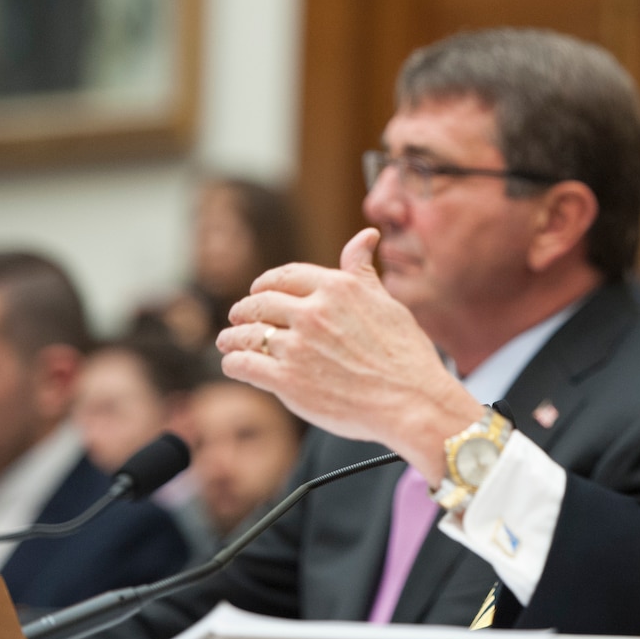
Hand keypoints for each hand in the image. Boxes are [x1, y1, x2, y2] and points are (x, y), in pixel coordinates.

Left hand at [216, 228, 481, 482]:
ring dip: (232, 336)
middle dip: (244, 309)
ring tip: (228, 342)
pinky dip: (234, 363)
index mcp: (337, 288)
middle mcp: (313, 311)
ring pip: (246, 333)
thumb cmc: (406, 356)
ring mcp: (297, 346)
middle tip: (237, 317)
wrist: (411, 402)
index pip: (285, 277)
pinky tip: (234, 364)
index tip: (259, 291)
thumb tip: (366, 236)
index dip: (266, 284)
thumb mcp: (387, 302)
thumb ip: (363, 271)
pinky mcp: (287, 380)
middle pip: (260, 303)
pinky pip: (243, 365)